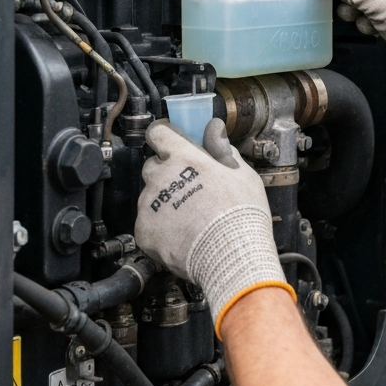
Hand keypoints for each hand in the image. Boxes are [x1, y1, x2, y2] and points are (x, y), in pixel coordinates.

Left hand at [134, 118, 293, 334]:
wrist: (232, 256)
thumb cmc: (241, 214)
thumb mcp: (241, 173)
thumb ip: (222, 148)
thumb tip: (214, 129)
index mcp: (182, 157)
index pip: (159, 132)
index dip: (164, 135)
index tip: (170, 140)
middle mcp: (160, 177)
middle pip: (153, 165)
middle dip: (167, 172)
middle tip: (189, 186)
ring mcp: (148, 204)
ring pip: (150, 195)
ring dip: (164, 201)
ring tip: (190, 217)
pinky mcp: (144, 231)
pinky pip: (148, 223)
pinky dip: (160, 227)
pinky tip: (181, 234)